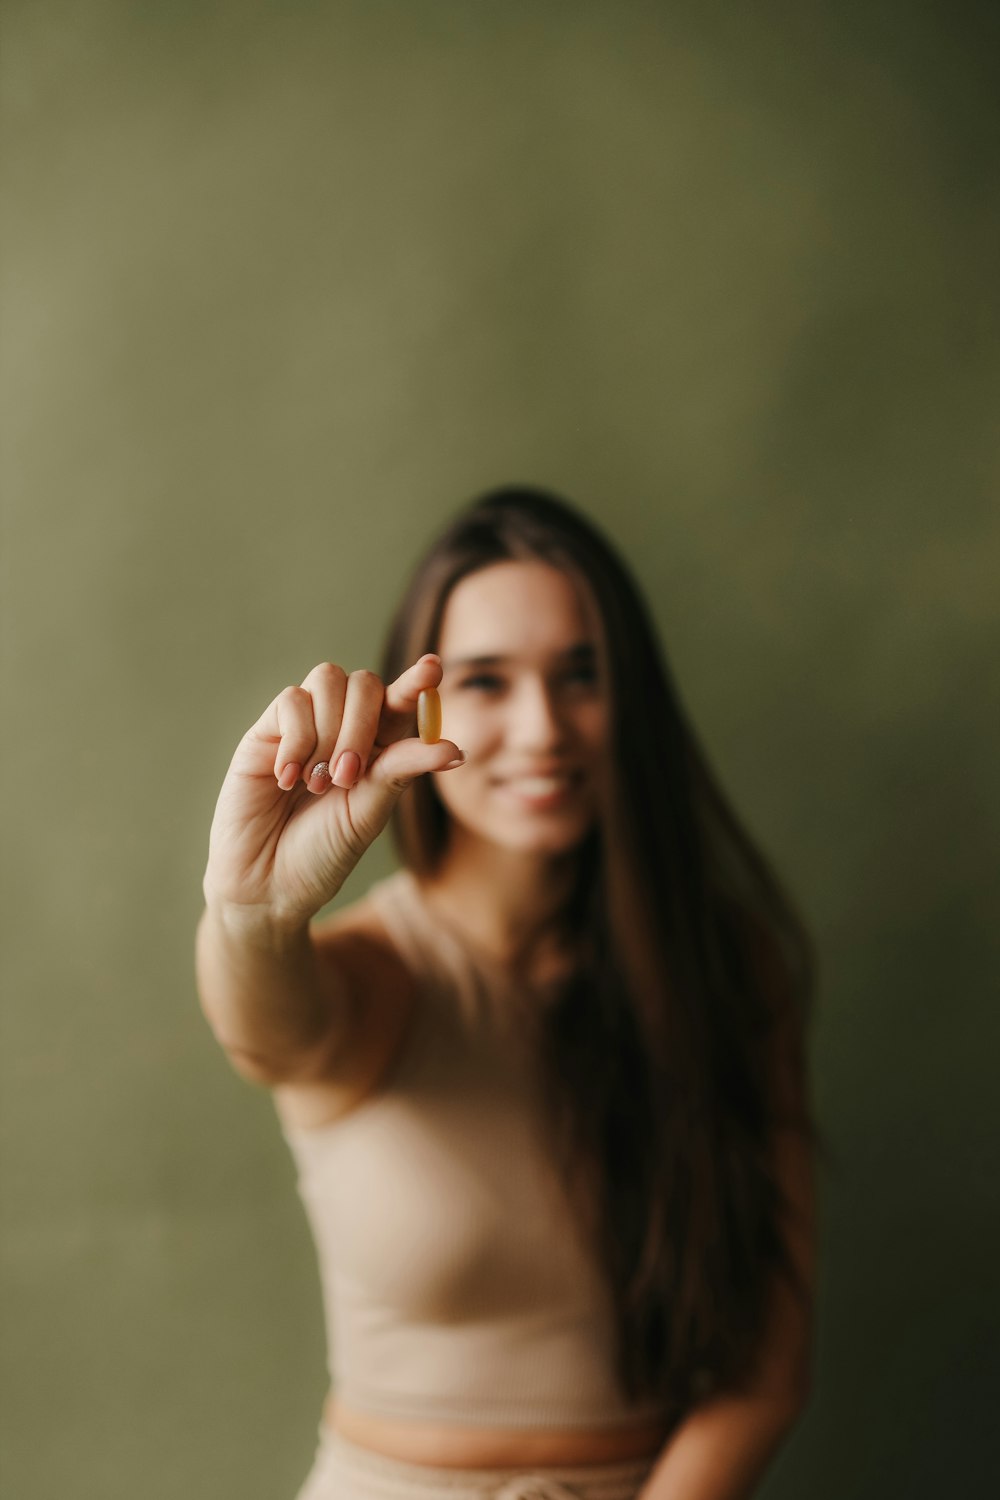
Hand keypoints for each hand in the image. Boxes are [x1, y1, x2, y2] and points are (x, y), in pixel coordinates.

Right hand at [202, 655, 462, 927]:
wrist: (268, 882)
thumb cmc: (323, 853)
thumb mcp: (370, 812)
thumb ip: (403, 770)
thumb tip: (453, 748)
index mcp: (378, 748)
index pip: (399, 702)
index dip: (415, 682)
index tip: (432, 668)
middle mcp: (342, 729)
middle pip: (364, 683)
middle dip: (362, 725)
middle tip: (348, 777)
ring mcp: (304, 726)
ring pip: (327, 680)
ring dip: (330, 731)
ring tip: (319, 782)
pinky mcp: (266, 732)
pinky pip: (291, 701)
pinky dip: (297, 739)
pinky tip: (289, 779)